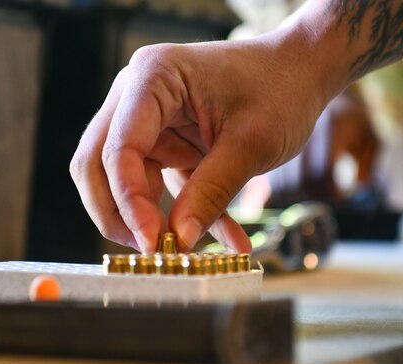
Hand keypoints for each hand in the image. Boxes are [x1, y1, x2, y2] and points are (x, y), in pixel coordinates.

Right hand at [69, 28, 332, 252]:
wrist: (302, 73)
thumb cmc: (281, 90)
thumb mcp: (251, 144)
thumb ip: (212, 192)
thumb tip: (179, 240)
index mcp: (153, 79)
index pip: (119, 148)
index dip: (128, 200)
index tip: (153, 242)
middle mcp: (138, 97)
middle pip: (99, 163)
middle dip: (118, 212)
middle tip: (148, 251)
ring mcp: (149, 121)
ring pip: (126, 181)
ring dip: (151, 219)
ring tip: (185, 251)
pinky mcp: (167, 143)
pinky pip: (163, 187)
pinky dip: (188, 214)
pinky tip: (230, 239)